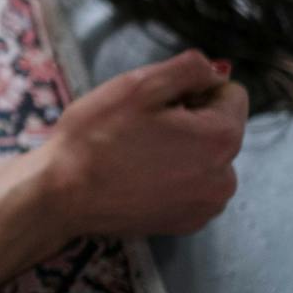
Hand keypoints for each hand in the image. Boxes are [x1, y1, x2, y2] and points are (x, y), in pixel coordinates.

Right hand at [38, 49, 248, 239]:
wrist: (61, 195)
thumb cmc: (96, 136)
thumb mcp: (140, 84)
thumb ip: (190, 68)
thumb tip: (219, 71)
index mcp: (222, 139)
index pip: (231, 93)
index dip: (192, 90)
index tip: (156, 104)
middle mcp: (226, 178)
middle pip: (219, 127)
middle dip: (189, 121)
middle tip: (140, 128)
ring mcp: (206, 207)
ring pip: (206, 158)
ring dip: (181, 150)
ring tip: (136, 154)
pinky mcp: (187, 224)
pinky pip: (192, 186)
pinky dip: (172, 178)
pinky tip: (137, 177)